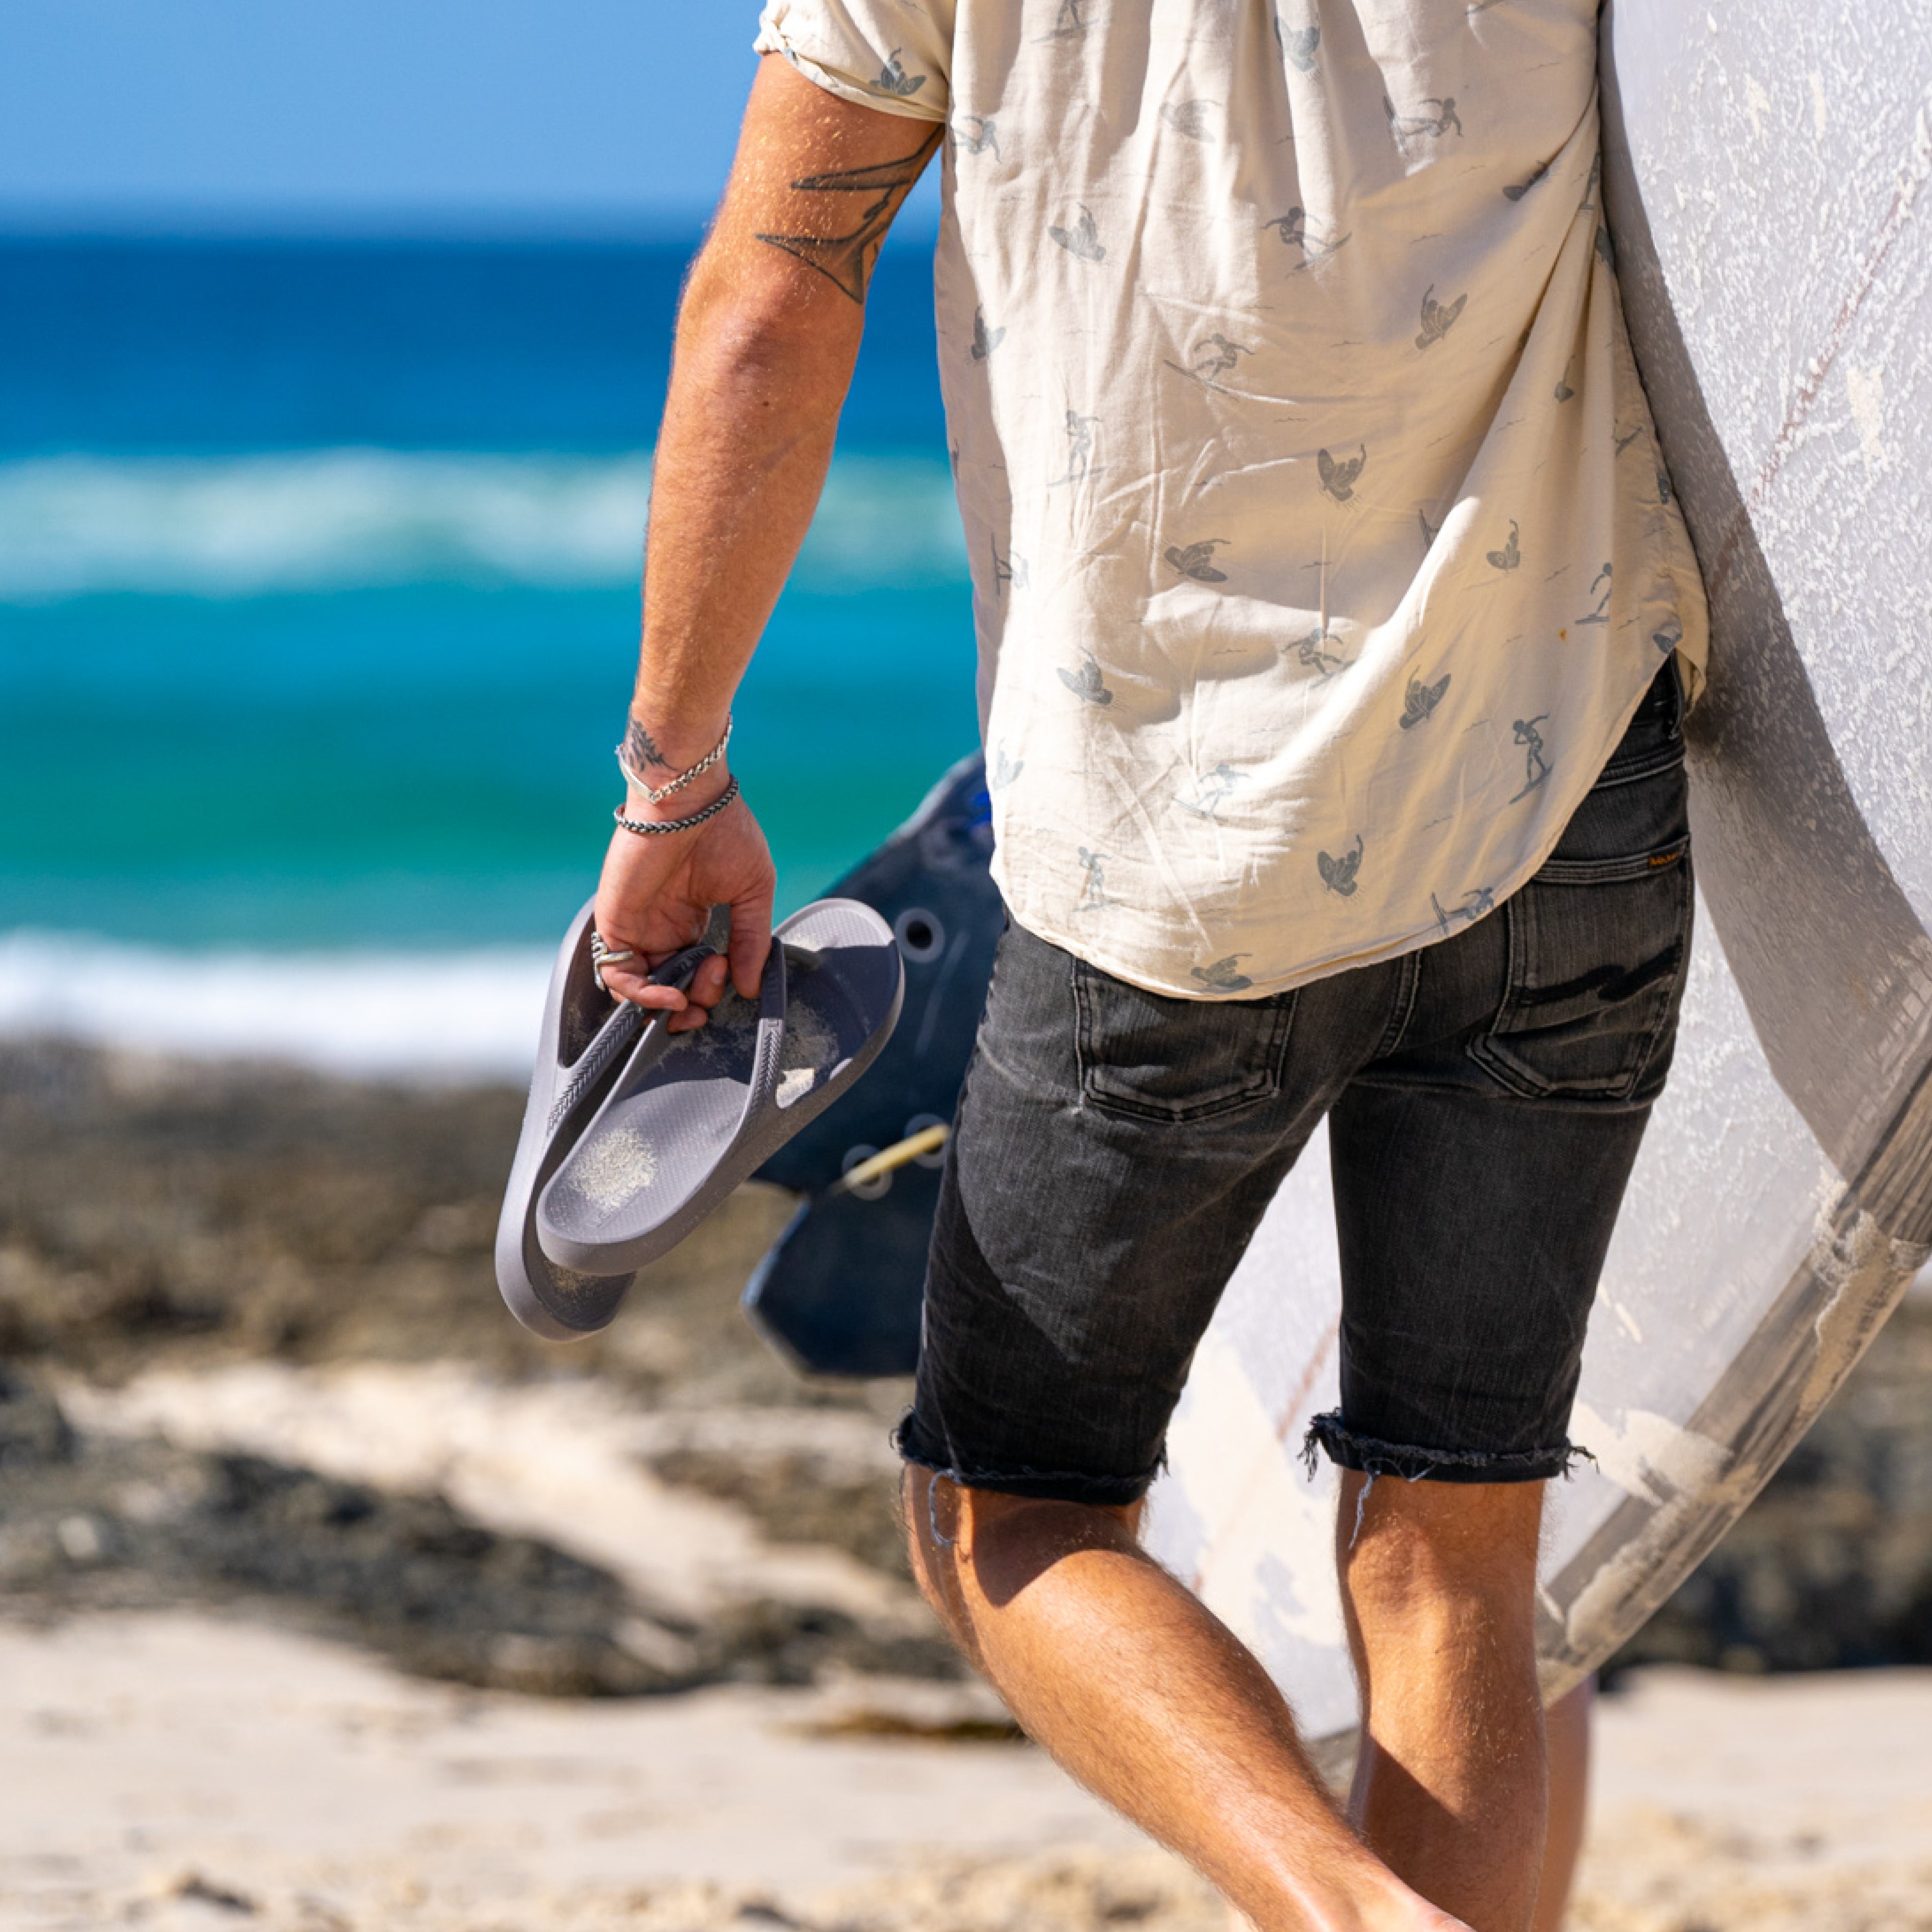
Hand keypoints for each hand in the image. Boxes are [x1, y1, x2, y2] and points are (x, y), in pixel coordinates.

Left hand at [591, 782, 775, 1032]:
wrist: (689, 798)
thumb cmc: (725, 830)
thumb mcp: (753, 892)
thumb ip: (752, 940)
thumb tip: (749, 987)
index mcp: (689, 918)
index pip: (693, 970)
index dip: (710, 988)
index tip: (731, 977)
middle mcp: (660, 926)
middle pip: (666, 986)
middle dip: (690, 1005)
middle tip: (709, 997)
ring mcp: (636, 926)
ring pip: (638, 989)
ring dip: (664, 1007)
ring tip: (690, 1002)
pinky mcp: (615, 922)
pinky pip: (617, 975)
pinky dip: (641, 996)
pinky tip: (672, 996)